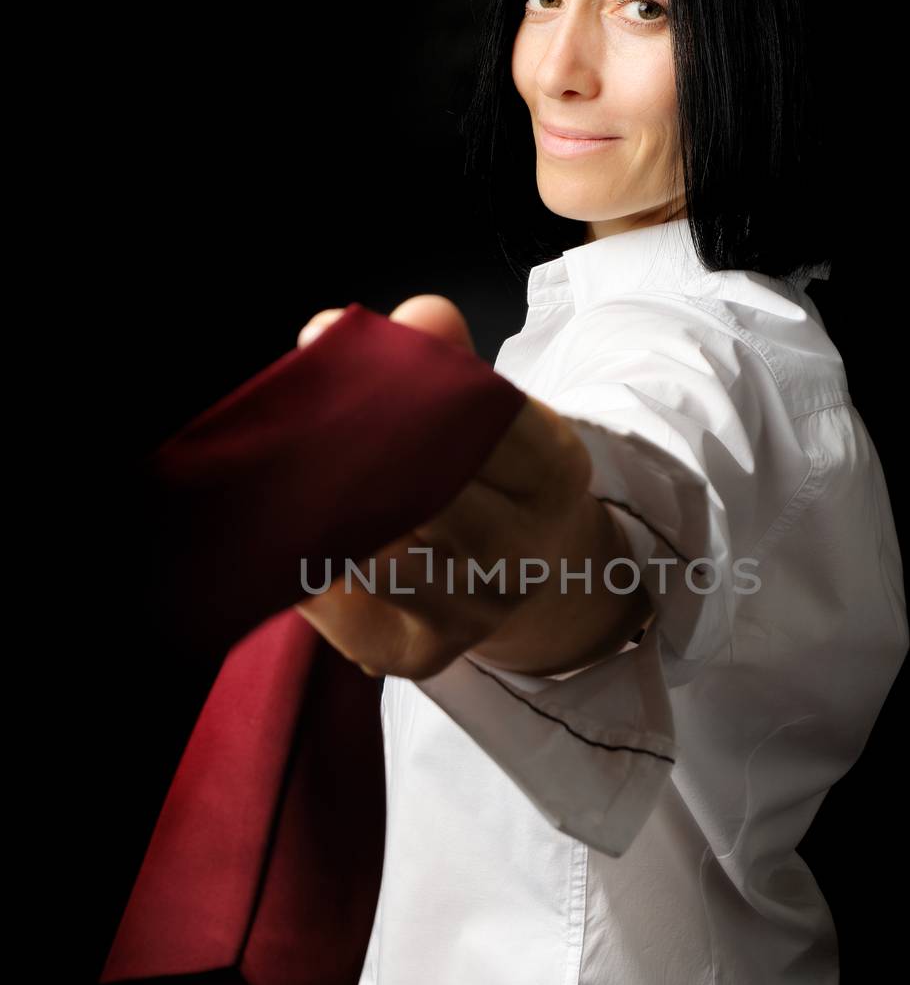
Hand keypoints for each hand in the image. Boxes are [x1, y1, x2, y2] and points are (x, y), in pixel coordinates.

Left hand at [293, 296, 632, 680]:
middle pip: (429, 492)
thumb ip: (427, 358)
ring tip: (282, 476)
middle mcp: (523, 551)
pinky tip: (288, 536)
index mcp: (552, 472)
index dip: (408, 393)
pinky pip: (341, 602)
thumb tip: (327, 329)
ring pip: (380, 553)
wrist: (513, 580)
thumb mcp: (480, 409)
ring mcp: (474, 611)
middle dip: (355, 453)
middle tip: (293, 420)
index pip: (480, 421)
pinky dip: (307, 563)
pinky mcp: (416, 654)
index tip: (340, 363)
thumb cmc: (481, 476)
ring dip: (325, 511)